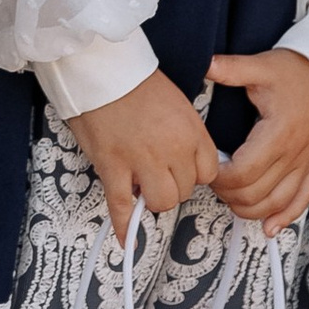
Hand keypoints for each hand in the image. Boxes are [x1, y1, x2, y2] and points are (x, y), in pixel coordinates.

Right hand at [68, 69, 220, 232]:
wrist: (100, 67)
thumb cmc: (135, 79)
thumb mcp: (177, 102)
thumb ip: (185, 133)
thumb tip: (181, 160)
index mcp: (192, 131)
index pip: (208, 172)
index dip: (194, 173)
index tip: (182, 168)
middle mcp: (172, 150)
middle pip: (185, 190)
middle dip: (173, 185)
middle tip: (157, 171)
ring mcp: (142, 161)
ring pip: (161, 202)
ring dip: (153, 199)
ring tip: (141, 185)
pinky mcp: (112, 167)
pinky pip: (122, 206)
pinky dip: (125, 226)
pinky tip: (127, 240)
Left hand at [208, 47, 308, 236]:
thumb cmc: (301, 70)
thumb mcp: (263, 66)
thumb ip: (230, 68)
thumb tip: (203, 64)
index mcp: (279, 134)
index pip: (244, 173)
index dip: (220, 178)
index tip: (207, 168)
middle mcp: (295, 155)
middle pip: (256, 194)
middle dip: (227, 194)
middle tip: (212, 181)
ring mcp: (307, 164)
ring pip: (277, 204)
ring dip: (250, 209)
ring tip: (230, 200)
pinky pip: (303, 201)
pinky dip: (285, 217)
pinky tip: (270, 228)